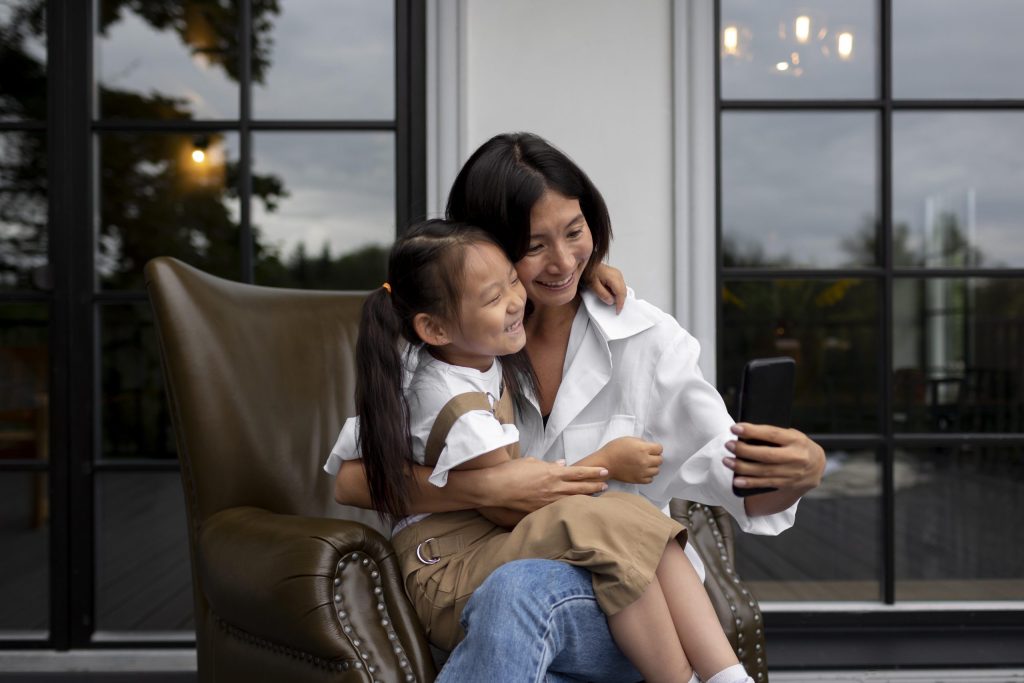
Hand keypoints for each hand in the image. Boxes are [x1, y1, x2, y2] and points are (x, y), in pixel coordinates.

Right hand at [484, 457, 608, 511]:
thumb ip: (549, 464)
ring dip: (586, 498)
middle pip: (580, 488)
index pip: (579, 472)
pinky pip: (559, 510)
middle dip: (595, 486)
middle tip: (606, 485)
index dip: (593, 472)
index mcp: (552, 473)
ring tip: (597, 497)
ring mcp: (548, 501)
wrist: (496, 487)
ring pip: (573, 500)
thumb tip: (562, 463)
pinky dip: (570, 508)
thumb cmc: (511, 471)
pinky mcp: (540, 511)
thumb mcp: (532, 462)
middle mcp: (554, 488)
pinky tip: (576, 509)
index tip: (605, 471)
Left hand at [587, 263, 626, 312]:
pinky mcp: (616, 275)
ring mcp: (618, 274)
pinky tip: (612, 296)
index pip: (621, 293)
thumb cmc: (589, 272)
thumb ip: (603, 294)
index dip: (620, 303)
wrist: (587, 264)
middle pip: (624, 291)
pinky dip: (618, 292)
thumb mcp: (593, 285)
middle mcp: (618, 275)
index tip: (617, 311)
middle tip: (616, 309)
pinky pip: (620, 286)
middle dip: (621, 301)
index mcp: (614, 277)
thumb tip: (611, 301)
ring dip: (619, 297)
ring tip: (613, 303)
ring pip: (623, 289)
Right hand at [597, 436, 663, 483]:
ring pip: (657, 470)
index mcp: (643, 449)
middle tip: (647, 456)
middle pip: (660, 460)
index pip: (660, 449)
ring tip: (644, 464)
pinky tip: (642, 471)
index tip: (651, 448)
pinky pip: (650, 479)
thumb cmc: (614, 449)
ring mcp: (642, 471)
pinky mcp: (638, 480)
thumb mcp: (629, 439)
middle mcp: (645, 461)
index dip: (655, 448)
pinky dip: (648, 475)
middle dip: (655, 457)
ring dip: (652, 467)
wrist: (605, 463)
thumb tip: (649, 447)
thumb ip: (642, 442)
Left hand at [723, 423, 824, 493]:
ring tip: (727, 461)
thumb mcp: (791, 435)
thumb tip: (745, 435)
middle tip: (728, 445)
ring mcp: (792, 472)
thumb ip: (774, 435)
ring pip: (764, 471)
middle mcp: (795, 457)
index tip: (735, 428)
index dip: (752, 431)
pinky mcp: (787, 484)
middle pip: (766, 454)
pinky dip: (750, 482)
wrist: (817, 466)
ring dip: (742, 467)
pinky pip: (766, 484)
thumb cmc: (798, 445)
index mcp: (796, 440)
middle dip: (744, 451)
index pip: (772, 434)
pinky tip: (737, 480)